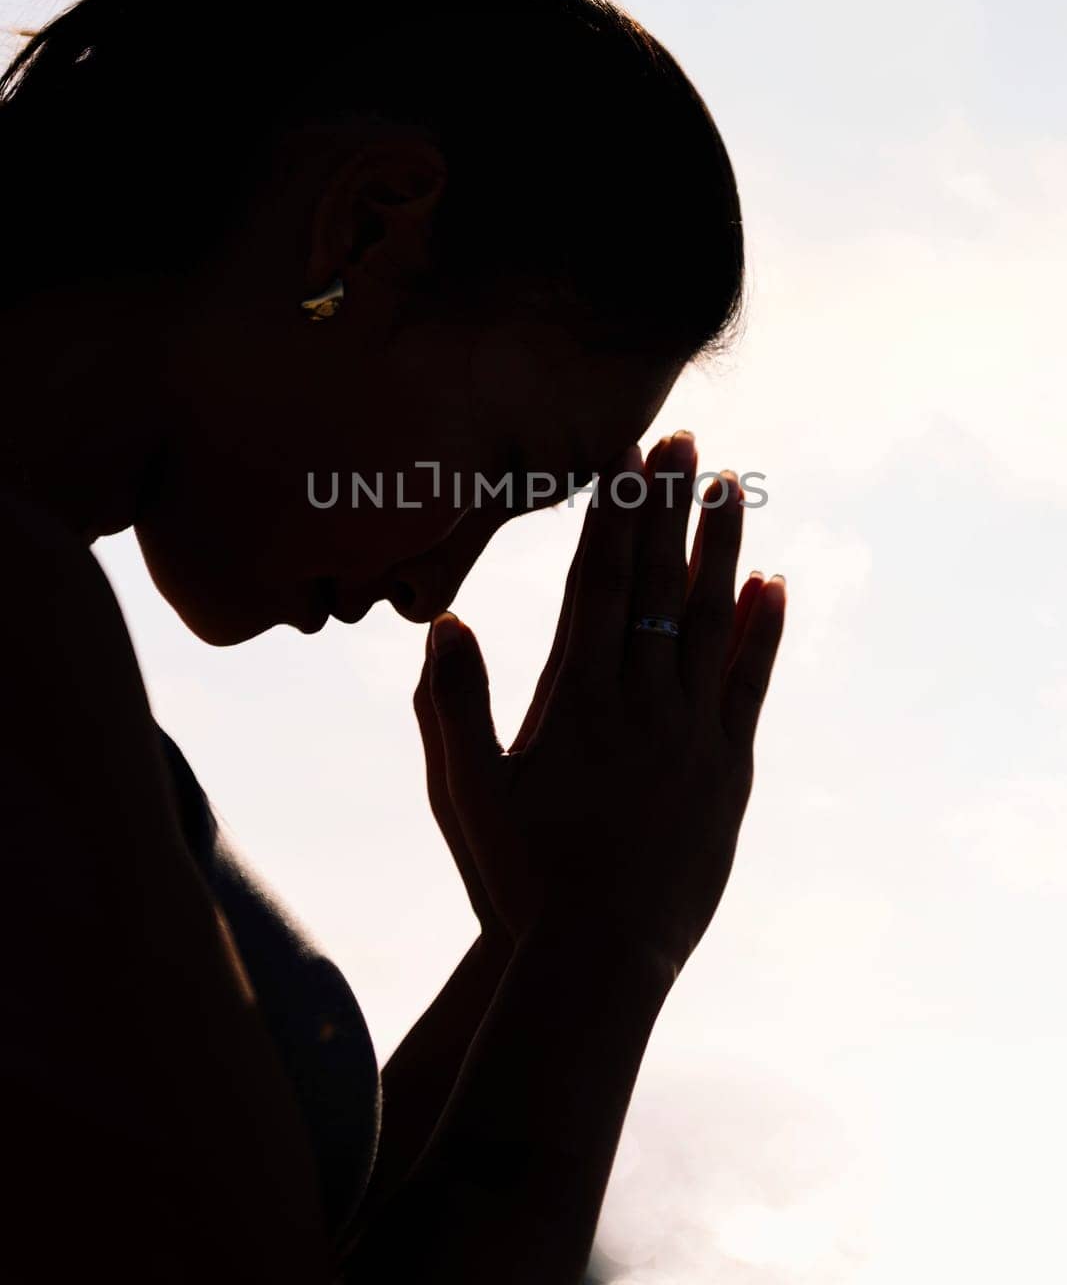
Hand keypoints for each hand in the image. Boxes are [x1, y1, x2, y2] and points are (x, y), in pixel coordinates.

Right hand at [422, 433, 785, 977]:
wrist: (596, 959)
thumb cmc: (518, 878)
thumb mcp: (465, 790)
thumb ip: (454, 703)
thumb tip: (445, 621)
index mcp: (575, 699)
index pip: (597, 583)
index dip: (613, 514)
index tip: (626, 457)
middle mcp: (638, 702)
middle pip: (655, 583)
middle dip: (667, 506)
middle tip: (684, 438)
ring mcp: (689, 734)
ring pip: (708, 619)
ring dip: (719, 548)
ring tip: (731, 486)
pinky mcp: (727, 770)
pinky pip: (749, 684)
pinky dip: (762, 631)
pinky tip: (774, 582)